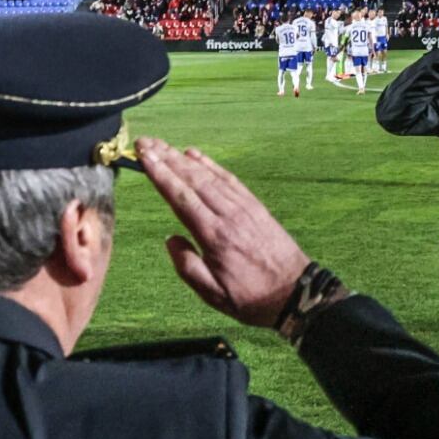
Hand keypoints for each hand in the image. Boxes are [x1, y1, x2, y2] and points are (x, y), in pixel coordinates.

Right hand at [138, 138, 311, 326]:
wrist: (295, 293)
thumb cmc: (251, 297)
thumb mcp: (212, 294)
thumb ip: (186, 266)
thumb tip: (170, 238)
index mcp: (214, 236)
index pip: (181, 198)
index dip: (160, 174)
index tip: (143, 155)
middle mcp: (229, 216)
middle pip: (192, 180)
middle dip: (166, 158)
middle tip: (144, 141)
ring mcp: (245, 209)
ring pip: (210, 177)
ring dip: (184, 159)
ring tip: (162, 145)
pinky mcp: (256, 207)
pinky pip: (230, 180)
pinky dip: (211, 165)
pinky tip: (196, 155)